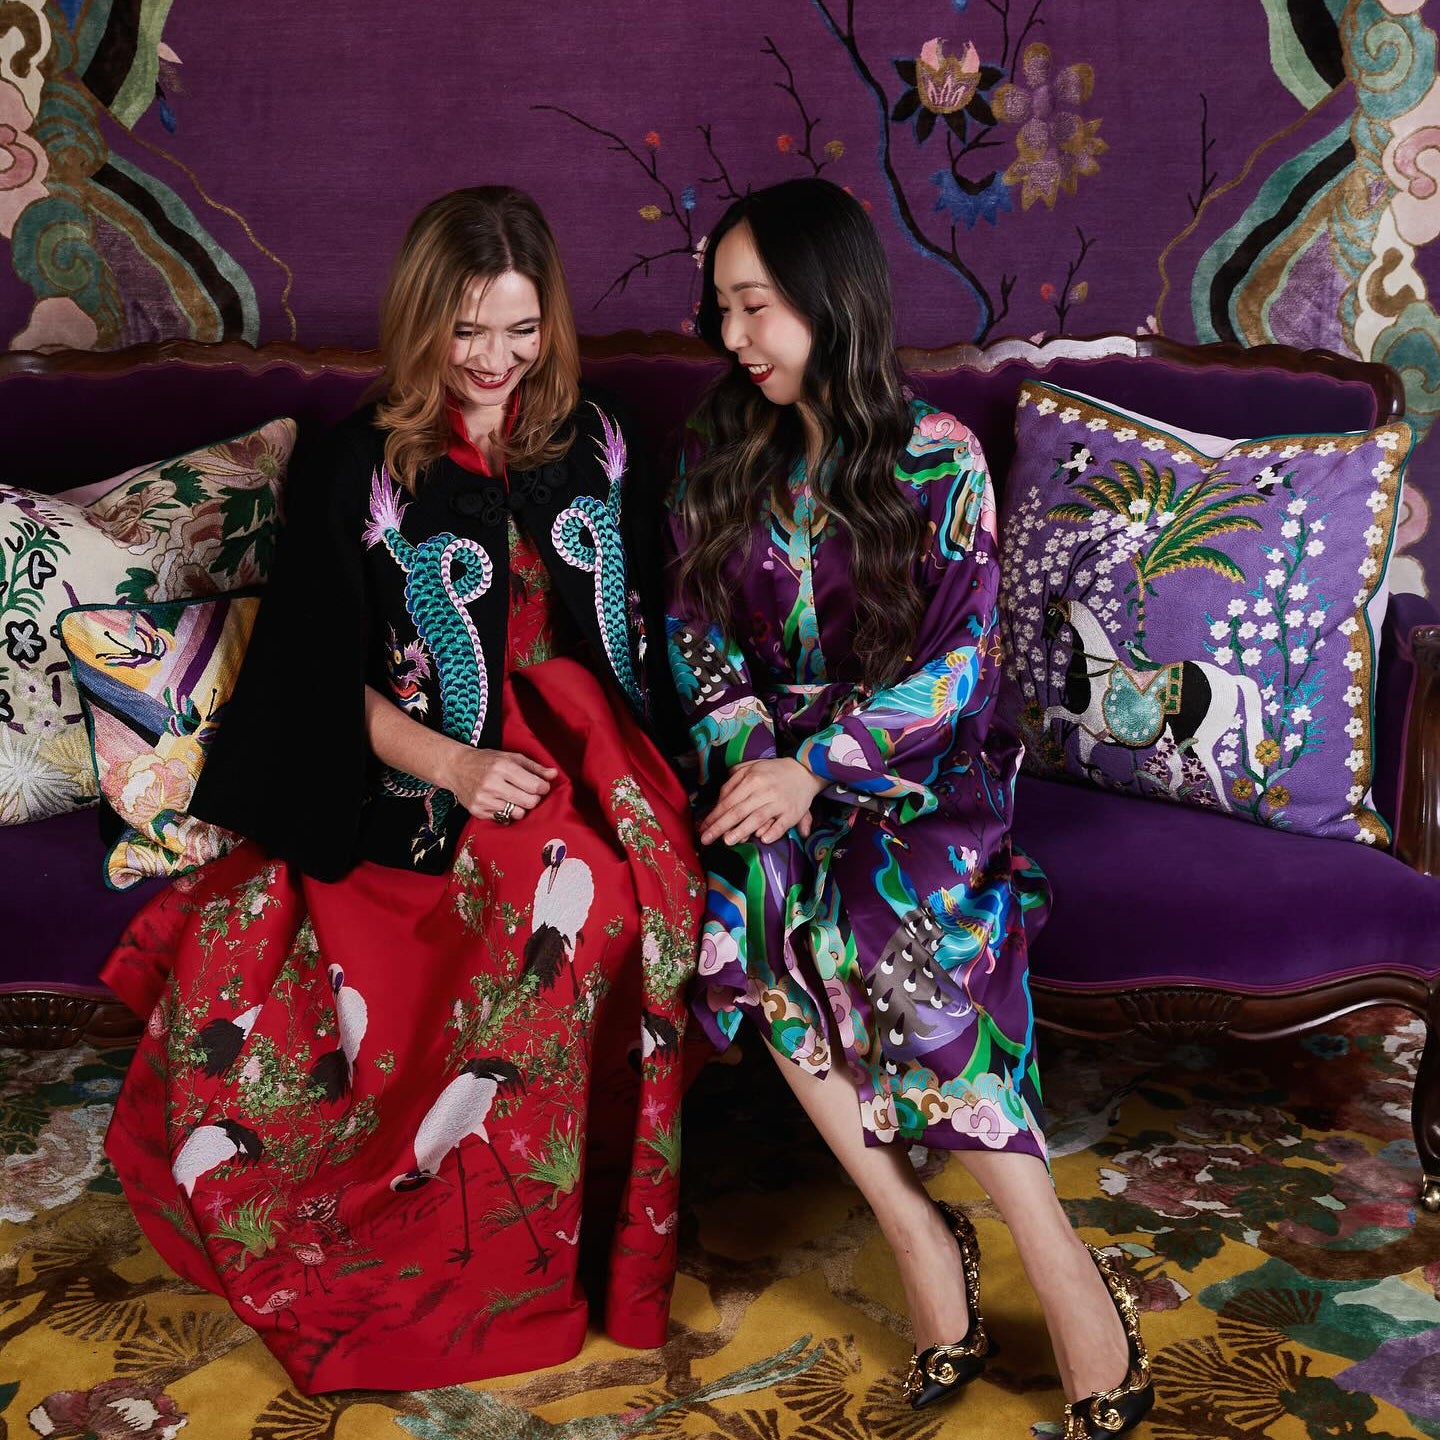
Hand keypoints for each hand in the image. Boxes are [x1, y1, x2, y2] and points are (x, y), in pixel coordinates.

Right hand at [445, 747, 557, 822]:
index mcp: (502, 767)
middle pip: (529, 802)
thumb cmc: (487, 761)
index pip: (534, 785)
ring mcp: (484, 799)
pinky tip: (500, 802)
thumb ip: (534, 767)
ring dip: (520, 807)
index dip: (543, 787)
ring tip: (513, 797)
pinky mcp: (477, 811)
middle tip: (528, 793)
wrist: (457, 767)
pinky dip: (506, 812)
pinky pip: (504, 819)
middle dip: (533, 798)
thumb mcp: (511, 757)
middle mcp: (492, 783)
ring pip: (518, 813)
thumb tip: (554, 774)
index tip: (541, 786)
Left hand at [699, 758, 826, 845]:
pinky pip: (781, 824)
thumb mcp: (750, 768)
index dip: (714, 815)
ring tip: (727, 841)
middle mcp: (764, 791)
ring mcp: (778, 802)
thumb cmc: (772, 772)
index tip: (702, 827)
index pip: (728, 800)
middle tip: (706, 839)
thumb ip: (733, 781)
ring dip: (742, 831)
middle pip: (738, 811)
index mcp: (752, 779)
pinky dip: (773, 831)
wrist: (804, 771)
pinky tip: (762, 840)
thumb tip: (719, 799)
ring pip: (757, 818)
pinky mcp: (792, 812)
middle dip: (720, 826)